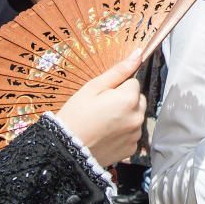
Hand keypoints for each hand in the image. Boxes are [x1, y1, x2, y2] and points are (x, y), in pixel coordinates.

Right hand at [56, 51, 145, 167]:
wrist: (65, 150)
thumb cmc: (76, 115)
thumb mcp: (93, 87)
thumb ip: (119, 71)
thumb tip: (139, 53)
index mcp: (130, 99)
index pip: (133, 83)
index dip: (117, 87)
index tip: (102, 96)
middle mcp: (138, 117)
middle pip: (138, 100)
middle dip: (125, 101)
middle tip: (102, 109)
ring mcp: (136, 135)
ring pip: (135, 117)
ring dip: (125, 117)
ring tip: (103, 123)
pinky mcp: (132, 149)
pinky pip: (132, 134)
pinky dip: (123, 133)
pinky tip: (106, 135)